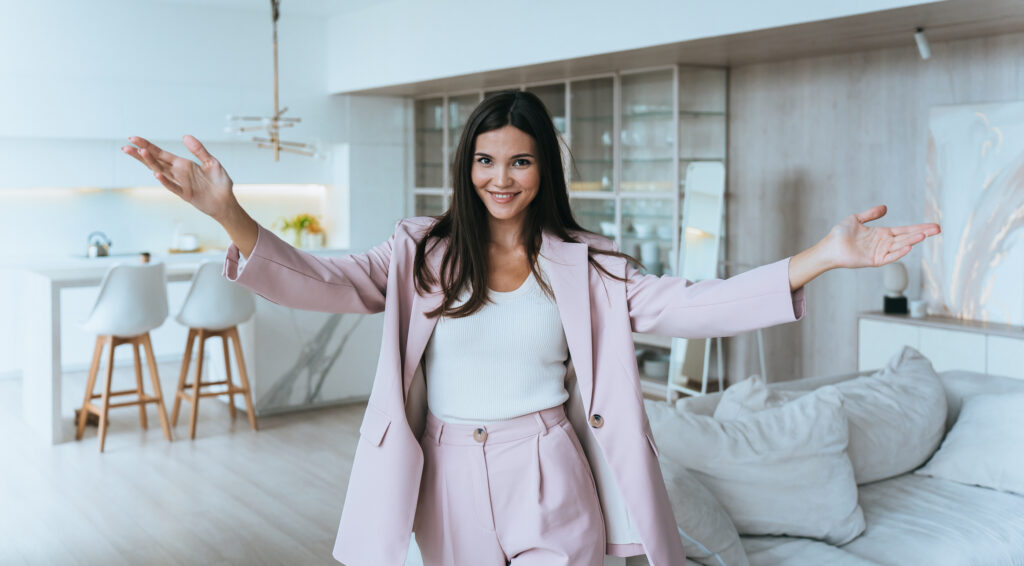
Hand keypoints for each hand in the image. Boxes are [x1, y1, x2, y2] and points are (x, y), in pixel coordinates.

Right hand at [122, 135, 236, 220]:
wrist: (227, 201)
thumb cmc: (219, 183)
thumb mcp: (211, 162)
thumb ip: (199, 150)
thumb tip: (185, 136)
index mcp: (182, 164)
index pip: (161, 153)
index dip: (147, 146)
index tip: (133, 139)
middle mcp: (178, 173)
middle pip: (155, 162)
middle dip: (141, 154)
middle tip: (126, 146)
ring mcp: (181, 184)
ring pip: (161, 172)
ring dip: (150, 163)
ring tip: (140, 153)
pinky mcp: (186, 195)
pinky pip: (174, 187)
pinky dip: (165, 181)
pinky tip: (157, 174)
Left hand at [822, 205, 940, 268]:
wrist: (829, 246)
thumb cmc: (840, 234)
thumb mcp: (856, 219)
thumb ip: (871, 214)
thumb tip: (885, 207)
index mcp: (882, 234)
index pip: (905, 230)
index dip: (919, 228)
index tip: (934, 226)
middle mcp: (884, 244)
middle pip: (907, 237)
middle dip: (922, 233)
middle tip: (938, 229)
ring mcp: (880, 253)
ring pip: (900, 246)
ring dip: (912, 241)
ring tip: (925, 235)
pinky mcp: (874, 260)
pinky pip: (889, 257)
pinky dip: (899, 253)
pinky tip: (909, 247)